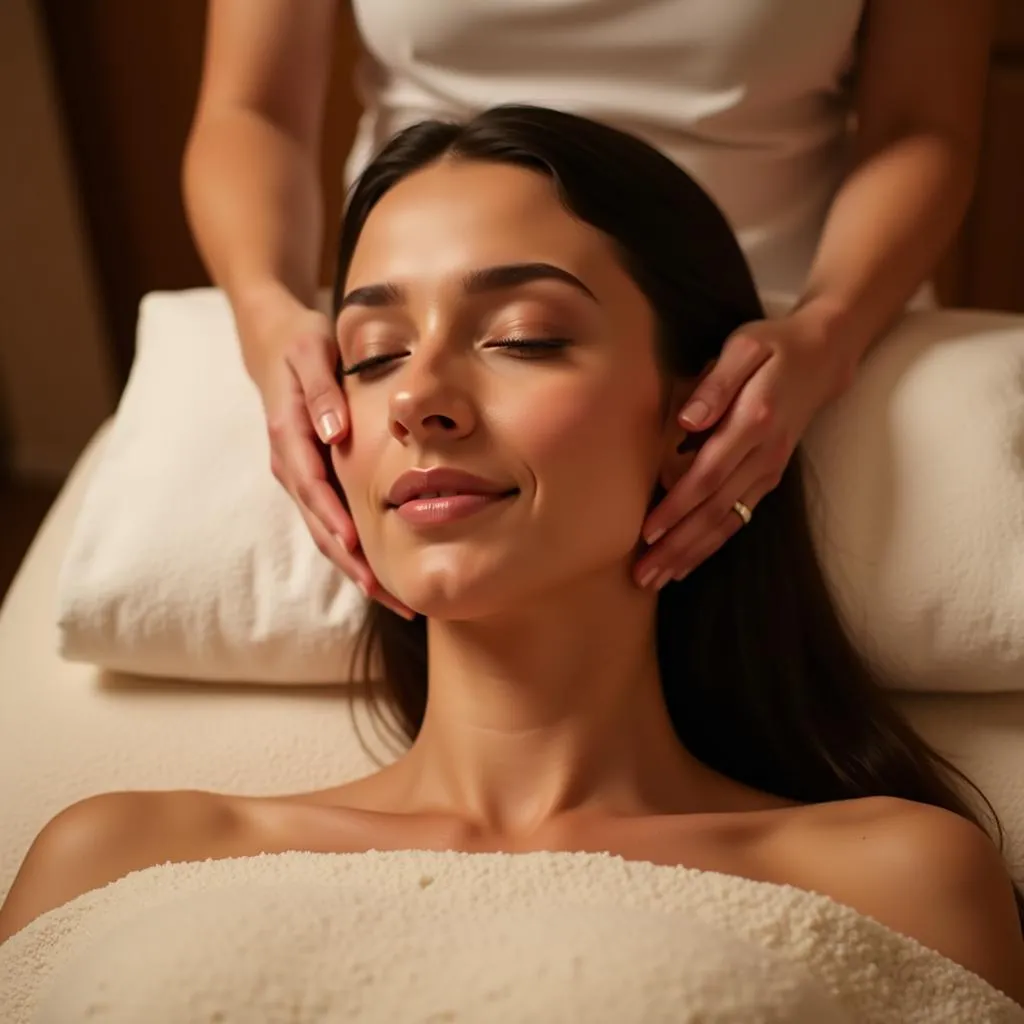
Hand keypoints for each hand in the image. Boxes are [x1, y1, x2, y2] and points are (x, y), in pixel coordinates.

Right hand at [248, 301, 415, 618]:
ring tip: (394, 600)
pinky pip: (331, 521)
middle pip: (319, 525)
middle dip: (352, 564)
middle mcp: (290, 464)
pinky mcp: (312, 479)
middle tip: (389, 596)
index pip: (312, 487)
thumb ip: (322, 389)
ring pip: (325, 531)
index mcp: (289, 436)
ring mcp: (299, 476)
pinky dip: (354, 550)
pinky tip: (382, 572)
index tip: (359, 548)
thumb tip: (333, 431)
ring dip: (356, 567)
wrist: (275, 342)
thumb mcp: (312, 351)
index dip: (334, 520)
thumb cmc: (301, 343)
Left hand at [635, 309, 854, 587]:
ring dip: (691, 554)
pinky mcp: (769, 479)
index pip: (708, 474)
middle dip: (677, 545)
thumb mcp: (743, 347)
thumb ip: (715, 384)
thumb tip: (687, 419)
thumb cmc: (773, 346)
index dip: (678, 506)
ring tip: (656, 578)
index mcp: (754, 422)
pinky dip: (711, 545)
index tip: (647, 531)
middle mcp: (764, 456)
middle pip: (715, 511)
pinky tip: (686, 563)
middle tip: (642, 574)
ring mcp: (769, 471)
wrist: (824, 355)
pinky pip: (738, 519)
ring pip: (727, 523)